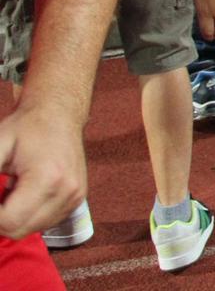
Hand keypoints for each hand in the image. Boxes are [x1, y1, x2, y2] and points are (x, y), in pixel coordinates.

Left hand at [0, 103, 86, 238]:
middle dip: (0, 218)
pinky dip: (29, 216)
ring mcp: (76, 196)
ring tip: (11, 191)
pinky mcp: (78, 199)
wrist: (60, 114)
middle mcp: (67, 191)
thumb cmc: (28, 126)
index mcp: (48, 178)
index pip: (8, 221)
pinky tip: (25, 194)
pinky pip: (46, 222)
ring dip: (14, 218)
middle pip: (20, 230)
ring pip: (32, 229)